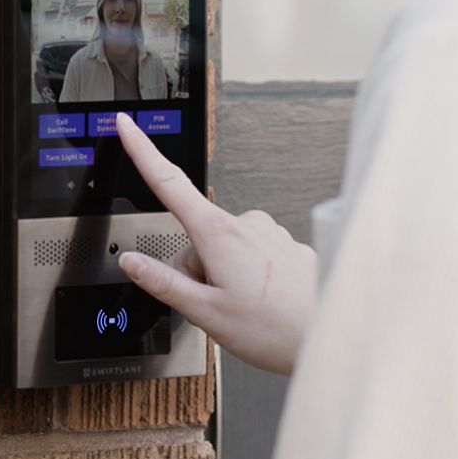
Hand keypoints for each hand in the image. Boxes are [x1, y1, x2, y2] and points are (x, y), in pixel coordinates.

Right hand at [114, 112, 316, 375]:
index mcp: (219, 234)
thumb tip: (131, 262)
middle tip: (217, 306)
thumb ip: (164, 283)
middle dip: (196, 271)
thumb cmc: (275, 329)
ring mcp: (268, 231)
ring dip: (223, 276)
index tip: (127, 124)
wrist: (330, 334)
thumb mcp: (206, 312)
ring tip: (246, 309)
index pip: (169, 183)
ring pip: (223, 250)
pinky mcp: (285, 243)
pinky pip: (251, 255)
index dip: (142, 151)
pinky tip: (264, 303)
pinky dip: (248, 277)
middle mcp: (246, 223)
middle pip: (195, 238)